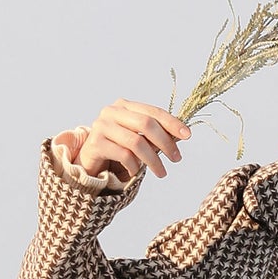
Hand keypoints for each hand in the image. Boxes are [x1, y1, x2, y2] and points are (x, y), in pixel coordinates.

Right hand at [76, 99, 190, 182]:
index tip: (188, 135)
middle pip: (146, 124)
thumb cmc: (117, 150)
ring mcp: (101, 126)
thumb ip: (156, 136)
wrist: (89, 163)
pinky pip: (124, 155)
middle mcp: (111, 111)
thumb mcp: (139, 141)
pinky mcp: (95, 143)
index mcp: (125, 105)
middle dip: (165, 142)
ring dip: (153, 160)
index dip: (172, 123)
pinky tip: (136, 173)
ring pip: (136, 142)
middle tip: (177, 158)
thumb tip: (181, 135)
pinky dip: (134, 167)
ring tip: (162, 173)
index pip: (153, 112)